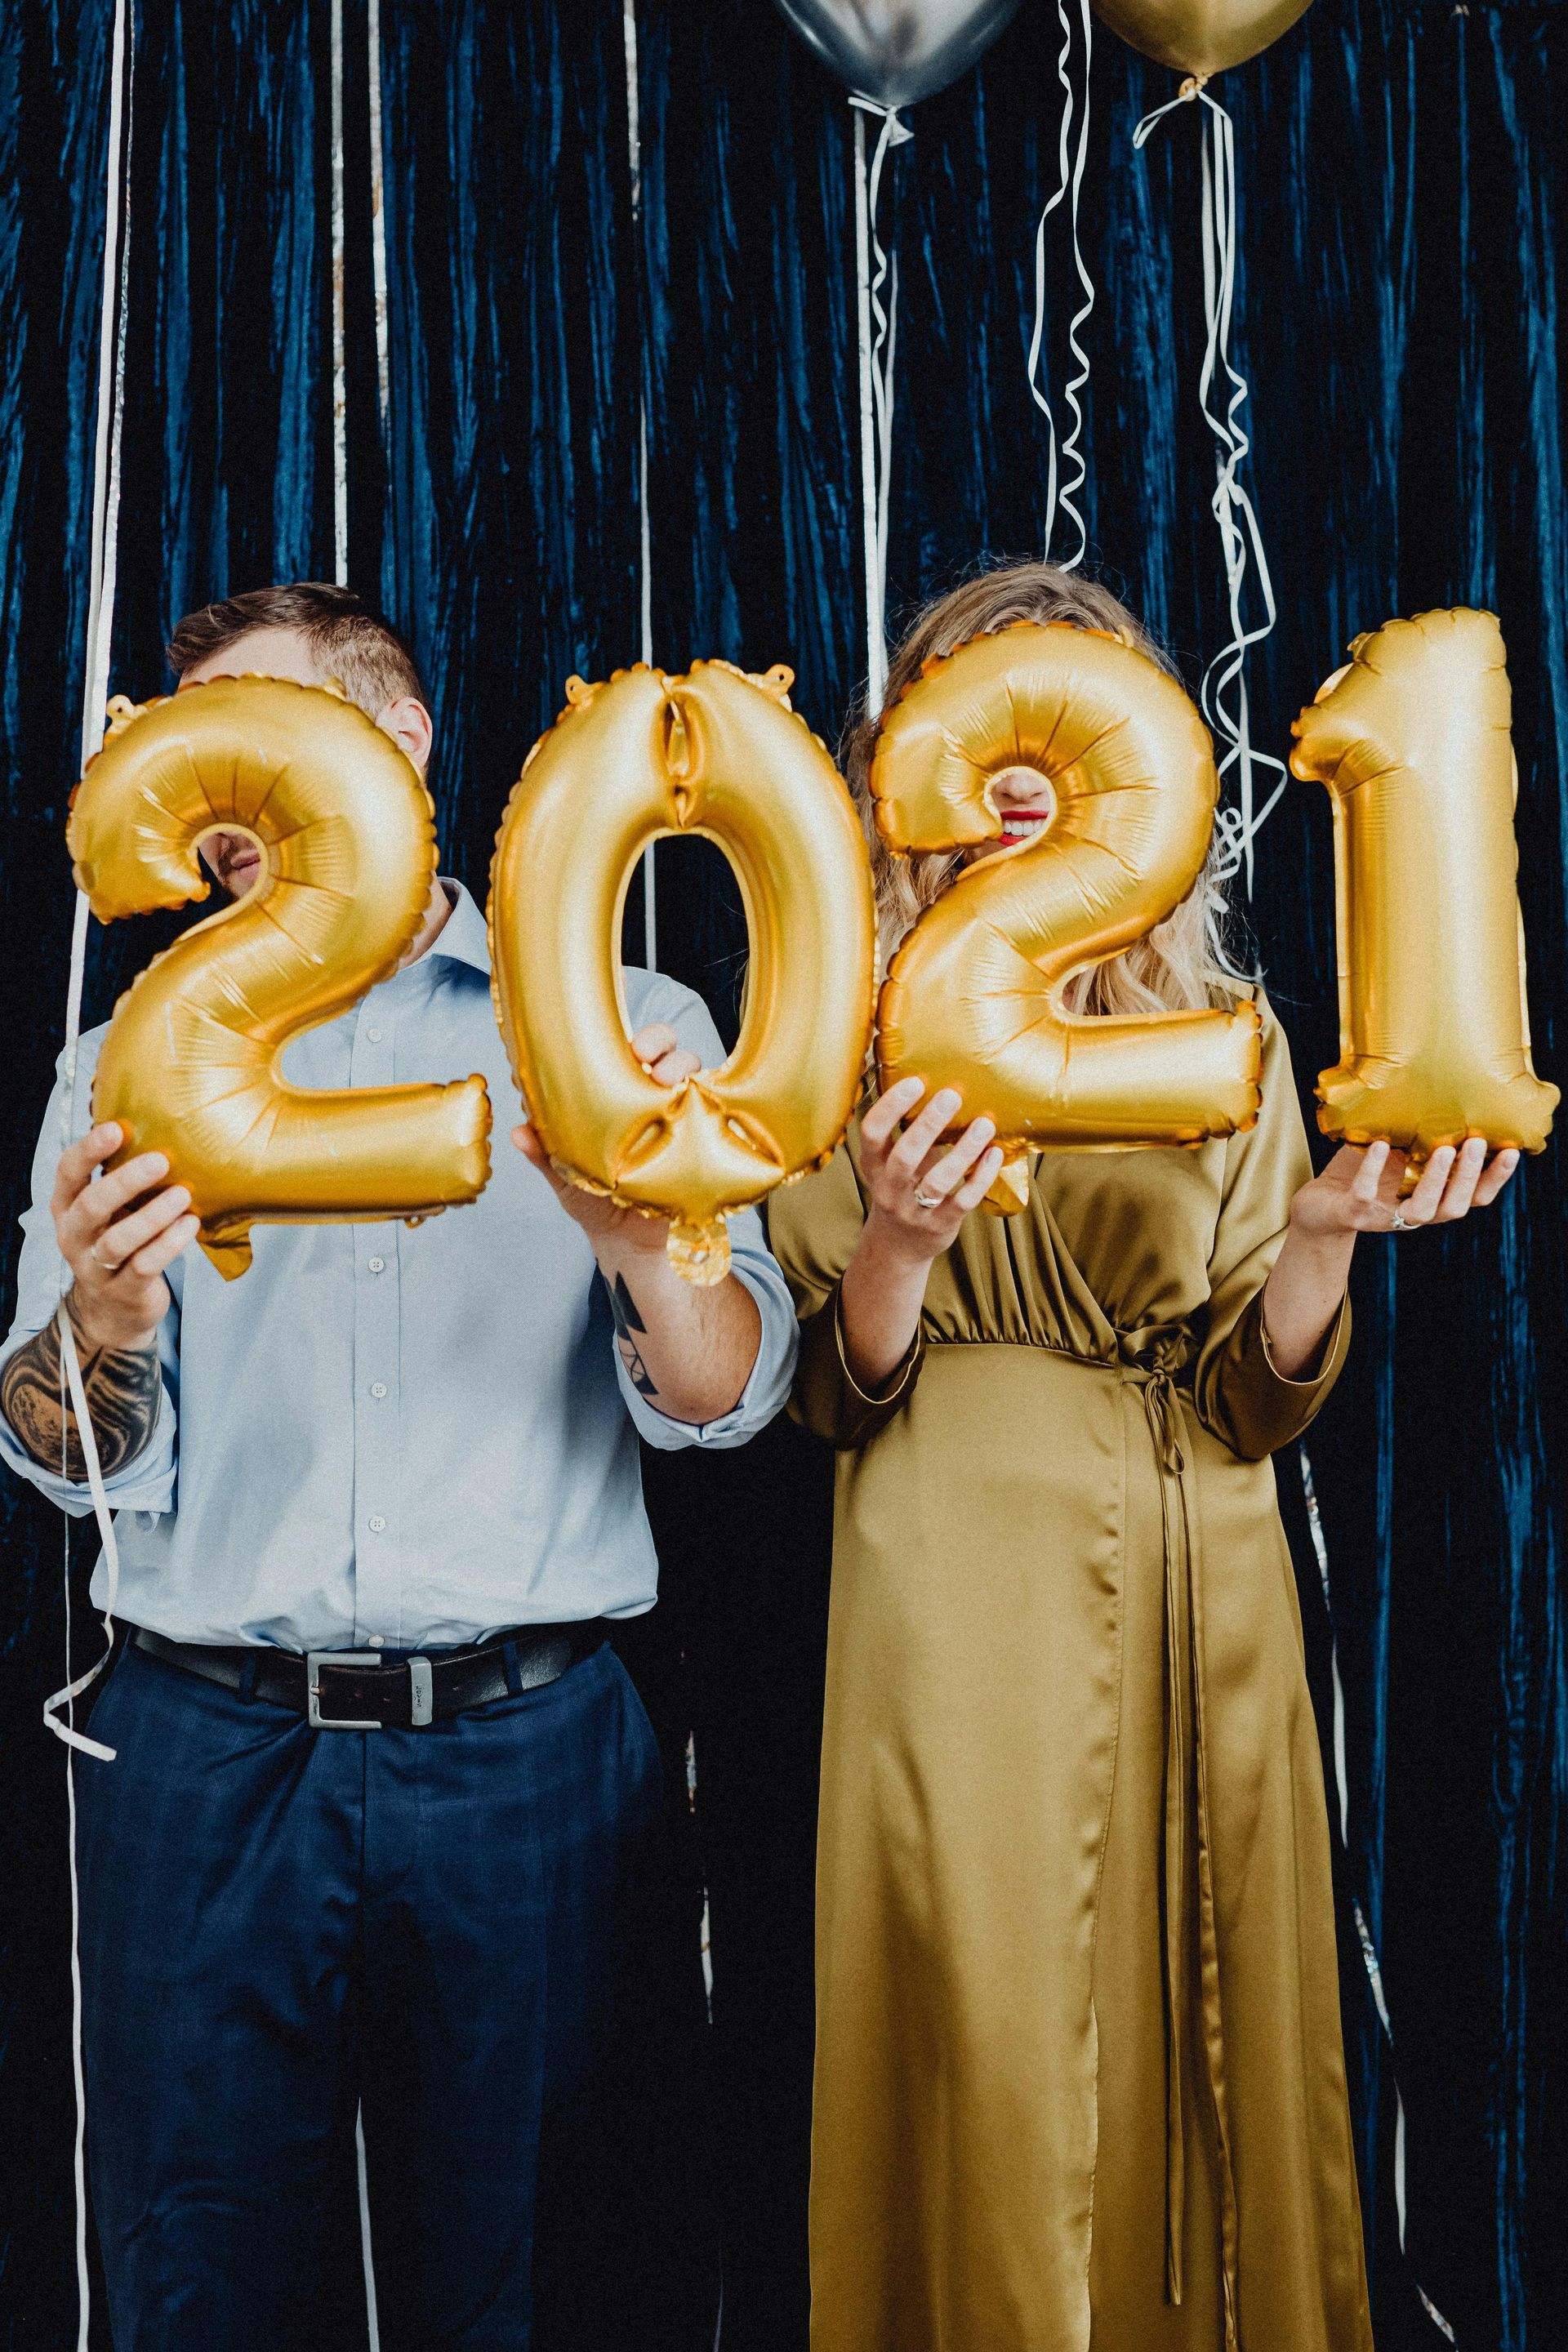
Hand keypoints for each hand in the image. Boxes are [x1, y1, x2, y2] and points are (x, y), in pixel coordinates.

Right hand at [53, 1124, 198, 1350]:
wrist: (115, 1308)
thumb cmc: (119, 1239)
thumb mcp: (111, 1209)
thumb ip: (121, 1175)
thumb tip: (156, 1120)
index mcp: (67, 1206)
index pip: (68, 1172)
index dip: (89, 1150)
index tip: (117, 1128)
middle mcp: (74, 1235)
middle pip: (91, 1205)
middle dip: (125, 1181)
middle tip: (161, 1160)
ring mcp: (95, 1266)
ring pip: (118, 1240)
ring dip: (153, 1215)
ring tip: (182, 1195)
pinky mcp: (123, 1290)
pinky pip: (144, 1265)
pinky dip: (169, 1243)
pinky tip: (191, 1224)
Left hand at [510, 1023, 701, 1247]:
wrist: (627, 1242)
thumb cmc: (595, 1201)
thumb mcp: (565, 1175)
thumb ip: (544, 1153)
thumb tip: (517, 1131)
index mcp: (619, 1095)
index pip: (627, 1053)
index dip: (624, 1040)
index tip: (617, 1044)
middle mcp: (652, 1099)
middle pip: (666, 1052)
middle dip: (661, 1043)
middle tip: (646, 1056)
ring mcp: (679, 1116)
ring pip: (692, 1074)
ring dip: (684, 1068)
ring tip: (670, 1082)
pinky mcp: (701, 1138)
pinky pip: (713, 1110)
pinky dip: (710, 1102)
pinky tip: (698, 1106)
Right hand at [858, 1077, 1003, 1266]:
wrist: (899, 1247)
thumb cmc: (902, 1189)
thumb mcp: (891, 1163)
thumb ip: (907, 1133)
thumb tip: (941, 1084)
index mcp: (873, 1165)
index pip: (872, 1133)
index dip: (891, 1106)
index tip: (915, 1082)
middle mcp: (889, 1189)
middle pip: (904, 1156)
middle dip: (928, 1124)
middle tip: (951, 1095)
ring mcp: (914, 1210)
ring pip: (937, 1181)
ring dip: (963, 1151)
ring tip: (984, 1124)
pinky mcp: (940, 1225)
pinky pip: (963, 1200)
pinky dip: (980, 1176)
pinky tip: (994, 1154)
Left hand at [1289, 1137, 1519, 1239]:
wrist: (1318, 1205)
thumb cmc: (1362, 1173)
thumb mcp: (1396, 1154)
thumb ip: (1420, 1139)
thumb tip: (1445, 1096)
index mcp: (1430, 1199)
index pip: (1473, 1197)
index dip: (1494, 1179)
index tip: (1511, 1152)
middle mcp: (1413, 1213)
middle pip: (1453, 1206)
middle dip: (1468, 1177)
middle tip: (1479, 1143)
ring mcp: (1384, 1216)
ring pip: (1421, 1210)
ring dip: (1435, 1180)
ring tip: (1444, 1148)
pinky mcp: (1352, 1213)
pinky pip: (1365, 1194)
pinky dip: (1374, 1170)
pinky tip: (1381, 1145)